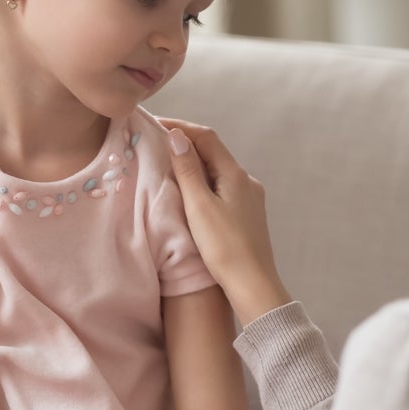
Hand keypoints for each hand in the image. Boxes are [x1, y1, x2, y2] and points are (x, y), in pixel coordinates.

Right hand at [161, 119, 291, 326]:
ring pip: (217, 171)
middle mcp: (246, 181)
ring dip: (194, 164)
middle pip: (213, 152)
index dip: (181, 127)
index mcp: (235, 174)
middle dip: (186, 144)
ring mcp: (249, 198)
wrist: (253, 284)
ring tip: (168, 166)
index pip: (206, 137)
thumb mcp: (199, 206)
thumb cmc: (224, 247)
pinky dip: (203, 182)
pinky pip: (222, 187)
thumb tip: (177, 136)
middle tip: (156, 143)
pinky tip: (190, 193)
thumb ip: (188, 170)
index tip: (155, 124)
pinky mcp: (247, 214)